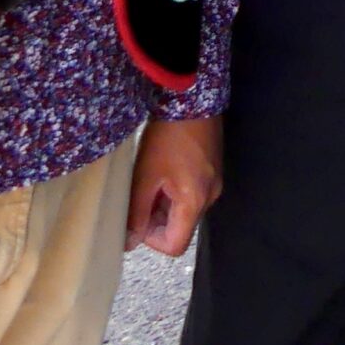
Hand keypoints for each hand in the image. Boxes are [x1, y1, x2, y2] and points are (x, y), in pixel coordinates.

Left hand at [125, 115, 222, 256]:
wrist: (191, 99)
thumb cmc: (166, 137)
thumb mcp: (146, 176)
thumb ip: (137, 213)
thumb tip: (129, 242)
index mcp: (195, 202)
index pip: (175, 246)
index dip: (152, 239)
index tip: (138, 216)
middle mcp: (210, 197)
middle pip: (181, 228)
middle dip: (157, 219)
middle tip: (140, 194)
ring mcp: (214, 183)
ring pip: (185, 211)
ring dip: (165, 204)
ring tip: (152, 178)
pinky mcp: (213, 171)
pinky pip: (192, 194)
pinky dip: (175, 191)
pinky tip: (164, 169)